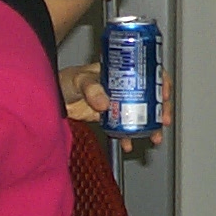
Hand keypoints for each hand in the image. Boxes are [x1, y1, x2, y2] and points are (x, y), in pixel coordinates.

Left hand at [58, 63, 173, 152]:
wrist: (51, 97)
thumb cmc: (65, 79)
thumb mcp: (80, 79)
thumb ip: (91, 89)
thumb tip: (105, 103)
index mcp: (121, 71)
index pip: (148, 72)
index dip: (161, 81)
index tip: (165, 93)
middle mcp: (123, 86)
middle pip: (150, 95)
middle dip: (161, 108)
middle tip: (164, 119)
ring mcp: (116, 102)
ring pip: (140, 114)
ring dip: (150, 126)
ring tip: (154, 136)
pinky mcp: (108, 118)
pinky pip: (123, 128)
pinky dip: (127, 137)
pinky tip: (128, 144)